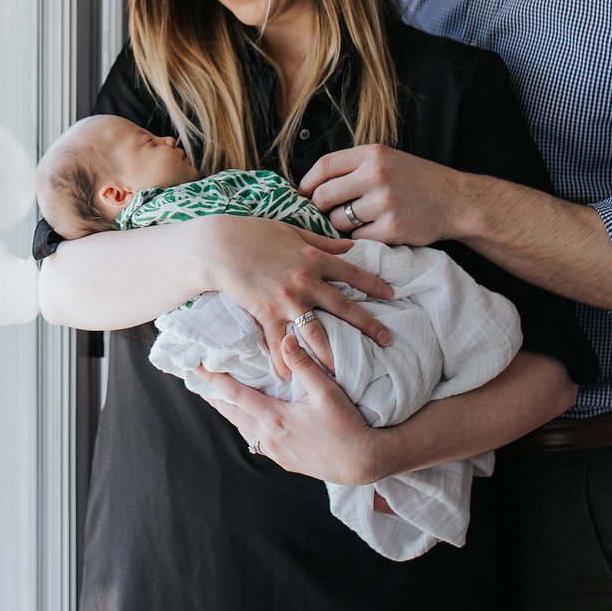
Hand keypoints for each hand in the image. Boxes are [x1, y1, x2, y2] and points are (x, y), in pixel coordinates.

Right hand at [189, 216, 393, 380]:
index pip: (352, 273)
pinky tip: (291, 379)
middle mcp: (305, 282)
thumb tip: (350, 246)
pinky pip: (278, 343)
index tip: (392, 295)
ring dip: (333, 353)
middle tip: (387, 340)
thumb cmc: (254, 233)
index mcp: (314, 258)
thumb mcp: (292, 231)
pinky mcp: (265, 313)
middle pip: (344, 307)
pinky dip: (284, 362)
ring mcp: (286, 300)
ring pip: (317, 332)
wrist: (219, 245)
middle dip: (368, 325)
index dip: (374, 284)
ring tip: (347, 370)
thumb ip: (323, 242)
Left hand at [197, 334, 384, 485]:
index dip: (212, 379)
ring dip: (229, 410)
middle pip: (230, 412)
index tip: (195, 366)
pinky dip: (245, 423)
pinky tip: (248, 417)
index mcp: (274, 418)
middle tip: (198, 378)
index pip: (233, 394)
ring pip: (242, 427)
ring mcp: (275, 451)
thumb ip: (304, 365)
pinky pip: (255, 439)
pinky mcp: (283, 460)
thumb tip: (287, 338)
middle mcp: (268, 437)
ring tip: (218, 395)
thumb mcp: (327, 392)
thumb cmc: (347, 425)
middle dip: (213, 395)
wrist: (363, 462)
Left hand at [299, 144, 465, 246]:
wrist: (456, 201)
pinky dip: (360, 237)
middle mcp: (376, 175)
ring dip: (340, 225)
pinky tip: (374, 230)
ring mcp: (384, 203)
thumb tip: (312, 186)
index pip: (323, 166)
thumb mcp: (387, 159)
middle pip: (324, 196)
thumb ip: (354, 167)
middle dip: (319, 208)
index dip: (307, 184)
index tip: (303, 195)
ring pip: (338, 220)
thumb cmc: (417, 180)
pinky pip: (358, 237)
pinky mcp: (392, 229)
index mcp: (372, 154)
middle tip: (326, 213)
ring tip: (357, 221)